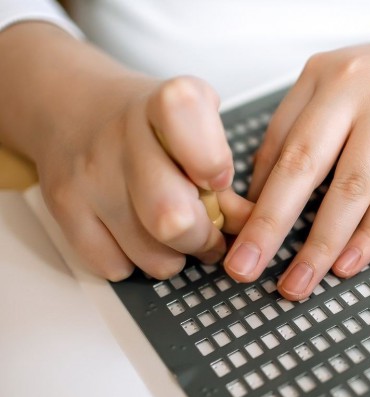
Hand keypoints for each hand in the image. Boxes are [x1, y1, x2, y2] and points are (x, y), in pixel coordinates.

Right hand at [38, 74, 252, 279]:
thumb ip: (226, 175)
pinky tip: (135, 236)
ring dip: (173, 257)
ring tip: (174, 235)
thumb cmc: (147, 125)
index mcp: (167, 104)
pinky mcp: (62, 206)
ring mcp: (89, 173)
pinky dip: (134, 262)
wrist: (69, 105)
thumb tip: (254, 227)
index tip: (218, 180)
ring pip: (150, 255)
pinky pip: (114, 267)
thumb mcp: (195, 127)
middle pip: (174, 218)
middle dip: (203, 239)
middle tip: (208, 233)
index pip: (188, 119)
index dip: (212, 162)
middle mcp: (123, 134)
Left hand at [224, 22, 369, 299]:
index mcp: (323, 76)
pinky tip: (349, 263)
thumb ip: (313, 130)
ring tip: (298, 282)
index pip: (276, 143)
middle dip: (268, 225)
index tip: (238, 236)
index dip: (255, 196)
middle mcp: (353, 87)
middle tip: (244, 267)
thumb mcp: (353, 88)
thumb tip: (269, 191)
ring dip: (319, 244)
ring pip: (349, 189)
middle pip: (300, 166)